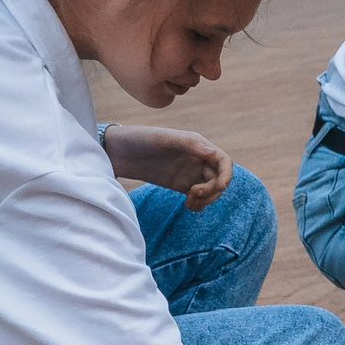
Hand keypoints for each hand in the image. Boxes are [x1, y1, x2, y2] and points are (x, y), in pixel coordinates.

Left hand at [109, 125, 232, 206]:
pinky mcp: (180, 185)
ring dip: (207, 199)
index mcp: (197, 145)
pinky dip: (199, 204)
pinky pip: (198, 196)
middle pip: (219, 178)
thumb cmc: (140, 139)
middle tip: (193, 195)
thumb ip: (189, 144)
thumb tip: (212, 153)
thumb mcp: (164, 139)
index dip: (227, 175)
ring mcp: (189, 173)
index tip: (218, 187)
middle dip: (212, 190)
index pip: (223, 161)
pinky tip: (189, 206)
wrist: (118, 152)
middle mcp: (197, 158)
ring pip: (211, 189)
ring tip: (190, 203)